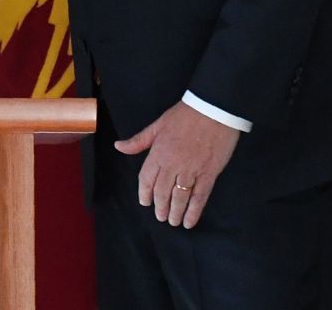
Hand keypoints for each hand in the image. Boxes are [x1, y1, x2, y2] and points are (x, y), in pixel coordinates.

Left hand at [114, 100, 239, 228]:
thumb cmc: (183, 116)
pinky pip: (200, 197)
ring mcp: (191, 171)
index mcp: (158, 152)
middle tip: (160, 217)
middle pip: (162, 191)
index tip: (145, 203)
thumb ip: (139, 141)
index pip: (147, 178)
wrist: (212, 110)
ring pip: (180, 198)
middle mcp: (173, 165)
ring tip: (172, 221)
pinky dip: (194, 212)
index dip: (145, 193)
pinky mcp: (209, 175)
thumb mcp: (157, 125)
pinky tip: (190, 221)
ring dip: (175, 212)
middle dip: (160, 206)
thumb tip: (119, 146)